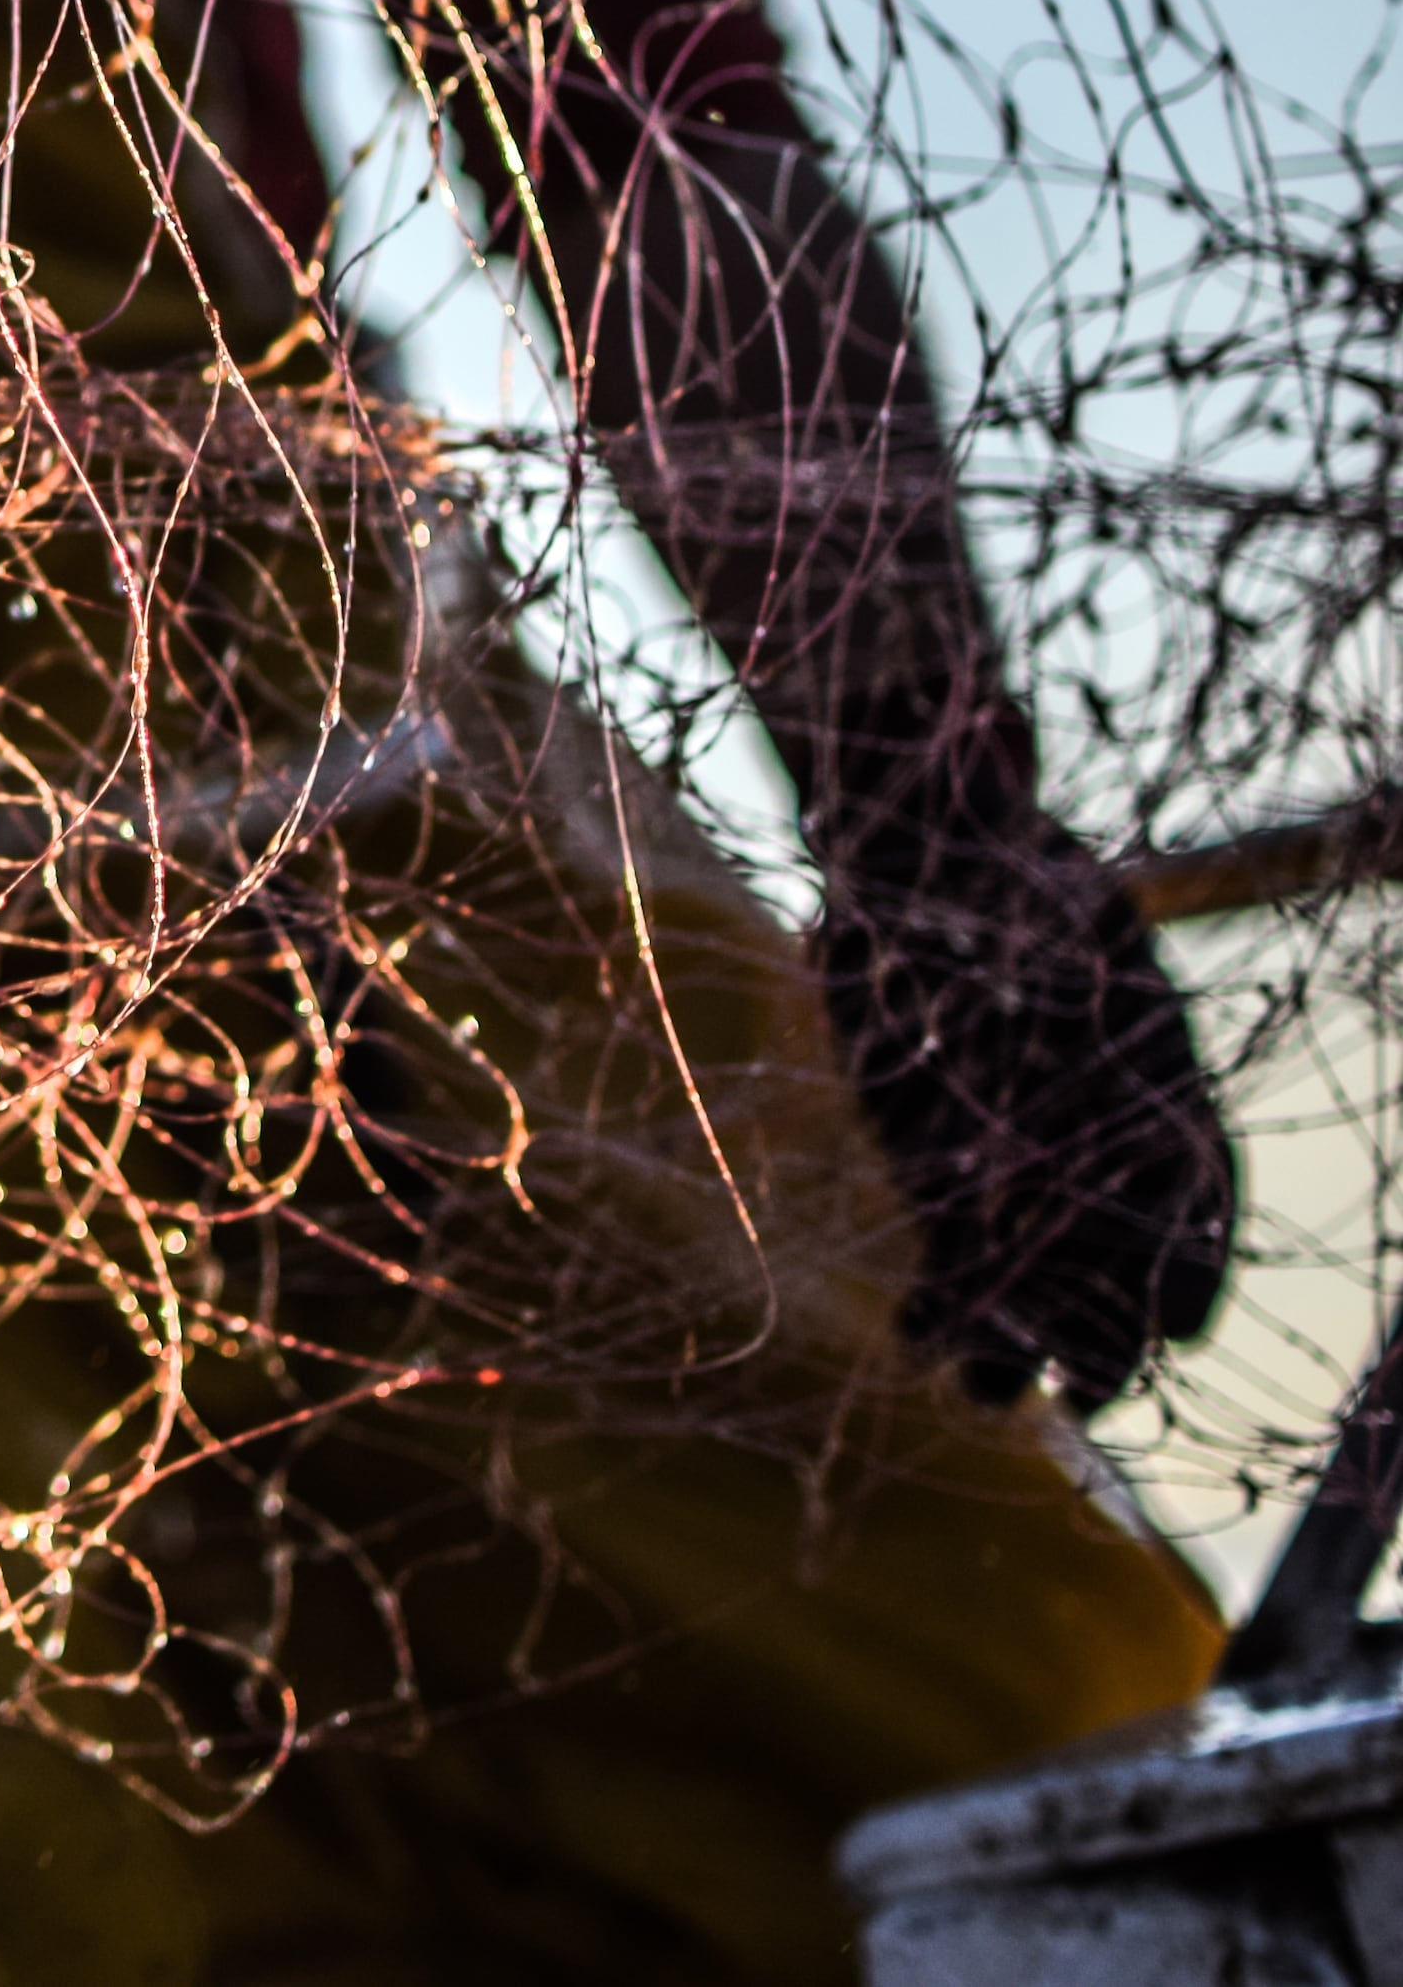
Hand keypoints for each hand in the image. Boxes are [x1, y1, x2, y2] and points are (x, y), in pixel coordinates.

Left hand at [817, 835, 1235, 1411]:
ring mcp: (1033, 1169)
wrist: (923, 872)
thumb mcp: (1000, 838)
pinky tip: (923, 1345)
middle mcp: (1104, 1136)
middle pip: (1128, 1256)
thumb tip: (977, 726)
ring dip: (1028, 1343)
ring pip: (1052, 1284)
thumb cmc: (980, 858)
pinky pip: (970, 1270)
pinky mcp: (955, 1190)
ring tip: (987, 1390)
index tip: (1175, 1317)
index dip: (1190, 1251)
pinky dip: (955, 1313)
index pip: (1193, 1183)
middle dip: (1107, 1326)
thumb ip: (998, 816)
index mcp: (1150, 1072)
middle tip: (1081, 1387)